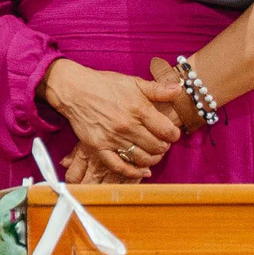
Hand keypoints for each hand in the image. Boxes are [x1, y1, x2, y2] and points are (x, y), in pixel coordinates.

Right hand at [41, 59, 183, 180]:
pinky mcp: (99, 147)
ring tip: (152, 153)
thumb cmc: (105, 85)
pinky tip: (143, 171)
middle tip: (161, 142)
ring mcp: (112, 139)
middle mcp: (127, 126)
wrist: (75, 90)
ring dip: (152, 159)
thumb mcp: (134, 82)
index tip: (170, 132)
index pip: (167, 131)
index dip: (174, 134)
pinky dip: (133, 172)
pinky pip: (119, 166)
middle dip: (163, 146)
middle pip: (157, 147)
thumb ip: (158, 89)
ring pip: (142, 158)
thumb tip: (178, 89)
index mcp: (139, 109)